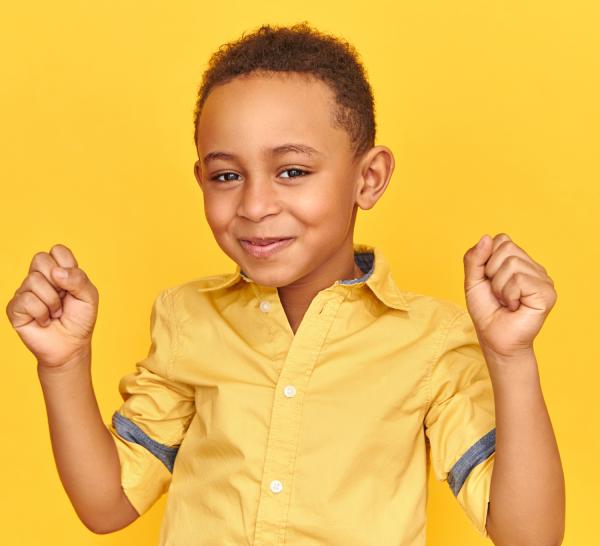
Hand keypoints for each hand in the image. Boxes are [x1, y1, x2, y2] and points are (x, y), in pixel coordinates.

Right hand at [6, 244, 98, 367]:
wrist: (71, 346)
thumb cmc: (80, 320)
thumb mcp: (89, 296)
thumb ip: (79, 279)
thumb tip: (56, 272)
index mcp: (58, 271)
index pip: (57, 250)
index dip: (67, 265)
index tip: (73, 284)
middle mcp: (39, 278)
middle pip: (40, 259)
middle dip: (58, 281)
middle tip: (63, 298)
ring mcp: (24, 292)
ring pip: (34, 280)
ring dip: (52, 302)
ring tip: (56, 313)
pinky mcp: (15, 308)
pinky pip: (27, 300)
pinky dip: (42, 313)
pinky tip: (44, 321)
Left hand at [463, 233, 556, 359]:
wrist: (494, 339)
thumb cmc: (486, 311)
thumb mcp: (473, 281)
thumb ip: (474, 259)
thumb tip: (486, 237)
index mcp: (519, 261)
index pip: (501, 239)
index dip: (487, 259)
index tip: (489, 280)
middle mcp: (534, 267)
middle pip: (507, 248)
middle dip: (492, 272)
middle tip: (498, 293)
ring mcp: (543, 279)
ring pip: (512, 264)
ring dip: (500, 287)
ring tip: (506, 301)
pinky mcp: (547, 293)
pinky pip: (519, 280)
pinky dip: (509, 294)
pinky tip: (515, 306)